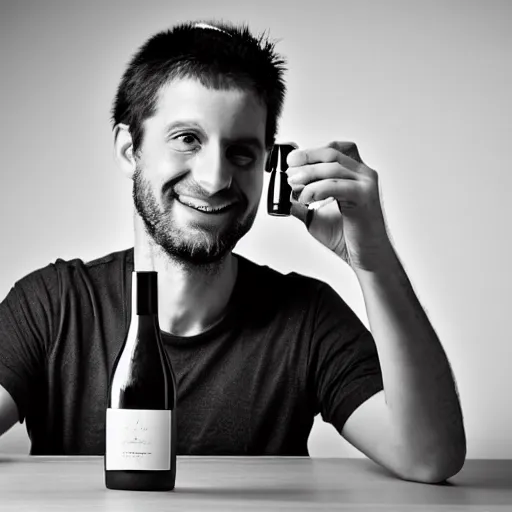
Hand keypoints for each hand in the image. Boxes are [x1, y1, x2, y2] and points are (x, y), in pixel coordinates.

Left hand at [287, 141, 393, 270]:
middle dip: (306, 159)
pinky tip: (306, 198)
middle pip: (332, 154)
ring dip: (308, 174)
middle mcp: (363, 175)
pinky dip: (316, 189)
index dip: (312, 151)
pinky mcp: (364, 196)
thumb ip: (303, 204)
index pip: (335, 150)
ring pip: (332, 167)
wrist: (366, 257)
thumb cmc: (347, 237)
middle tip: (289, 170)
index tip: (292, 160)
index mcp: (355, 175)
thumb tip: (284, 196)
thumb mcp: (316, 216)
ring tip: (293, 184)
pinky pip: (336, 185)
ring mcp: (366, 184)